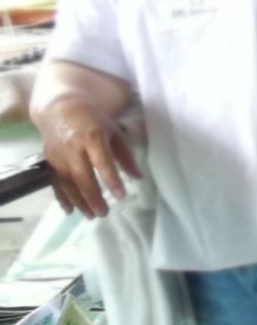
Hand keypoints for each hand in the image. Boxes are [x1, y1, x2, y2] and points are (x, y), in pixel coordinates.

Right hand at [36, 100, 136, 219]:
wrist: (60, 109)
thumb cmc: (93, 121)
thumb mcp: (113, 132)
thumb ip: (125, 155)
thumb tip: (139, 177)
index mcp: (92, 137)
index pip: (102, 161)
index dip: (112, 179)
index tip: (122, 195)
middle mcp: (73, 148)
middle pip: (82, 176)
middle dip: (93, 197)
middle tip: (104, 213)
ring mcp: (58, 155)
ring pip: (67, 183)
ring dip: (79, 201)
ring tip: (91, 215)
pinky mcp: (49, 161)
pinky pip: (55, 182)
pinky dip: (61, 197)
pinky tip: (70, 210)